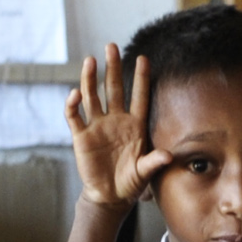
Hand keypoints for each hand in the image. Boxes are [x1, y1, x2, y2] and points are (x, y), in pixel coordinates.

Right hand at [65, 40, 167, 210]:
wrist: (110, 196)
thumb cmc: (131, 182)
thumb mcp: (145, 171)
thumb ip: (154, 161)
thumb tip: (169, 155)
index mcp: (135, 125)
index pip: (139, 97)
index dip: (141, 78)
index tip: (144, 58)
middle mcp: (116, 121)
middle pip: (113, 89)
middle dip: (112, 68)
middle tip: (110, 46)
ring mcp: (97, 126)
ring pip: (93, 97)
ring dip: (90, 79)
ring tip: (90, 60)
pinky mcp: (81, 136)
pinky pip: (75, 117)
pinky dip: (72, 105)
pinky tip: (74, 94)